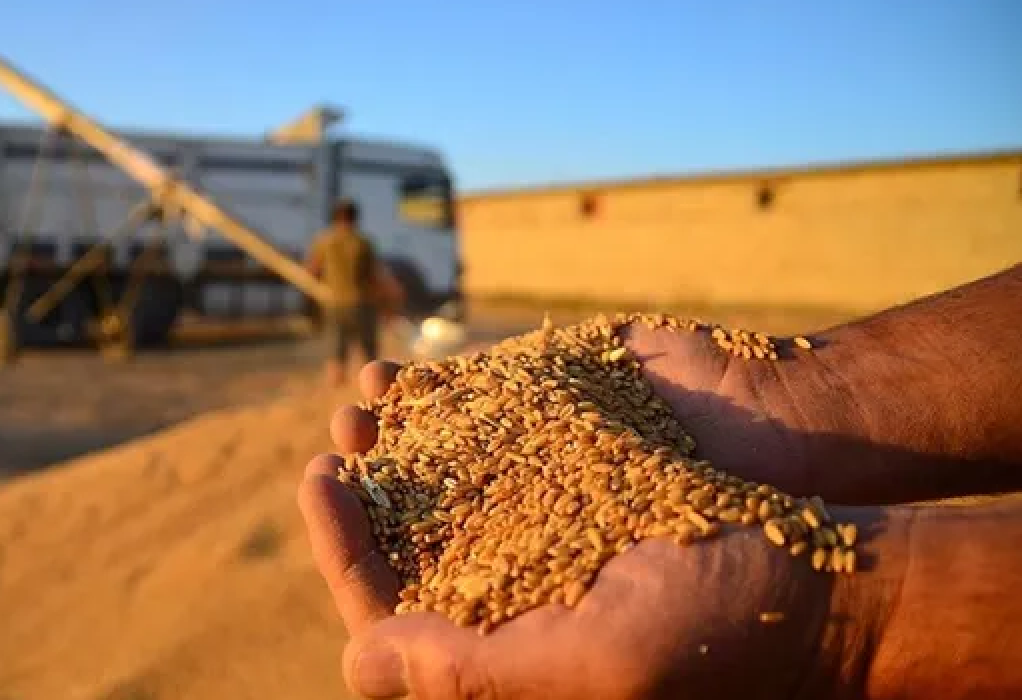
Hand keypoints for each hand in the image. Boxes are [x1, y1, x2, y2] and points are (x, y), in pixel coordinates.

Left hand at [298, 362, 845, 699]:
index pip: (393, 611)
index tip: (321, 487)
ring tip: (362, 404)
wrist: (818, 557)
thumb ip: (476, 670)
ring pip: (437, 482)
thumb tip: (355, 657)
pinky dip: (446, 402)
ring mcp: (537, 517)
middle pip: (403, 541)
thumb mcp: (599, 660)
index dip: (344, 552)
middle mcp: (509, 583)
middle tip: (332, 446)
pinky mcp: (569, 460)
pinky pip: (488, 431)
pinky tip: (411, 375)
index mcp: (502, 647)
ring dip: (393, 444)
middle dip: (360, 495)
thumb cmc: (720, 629)